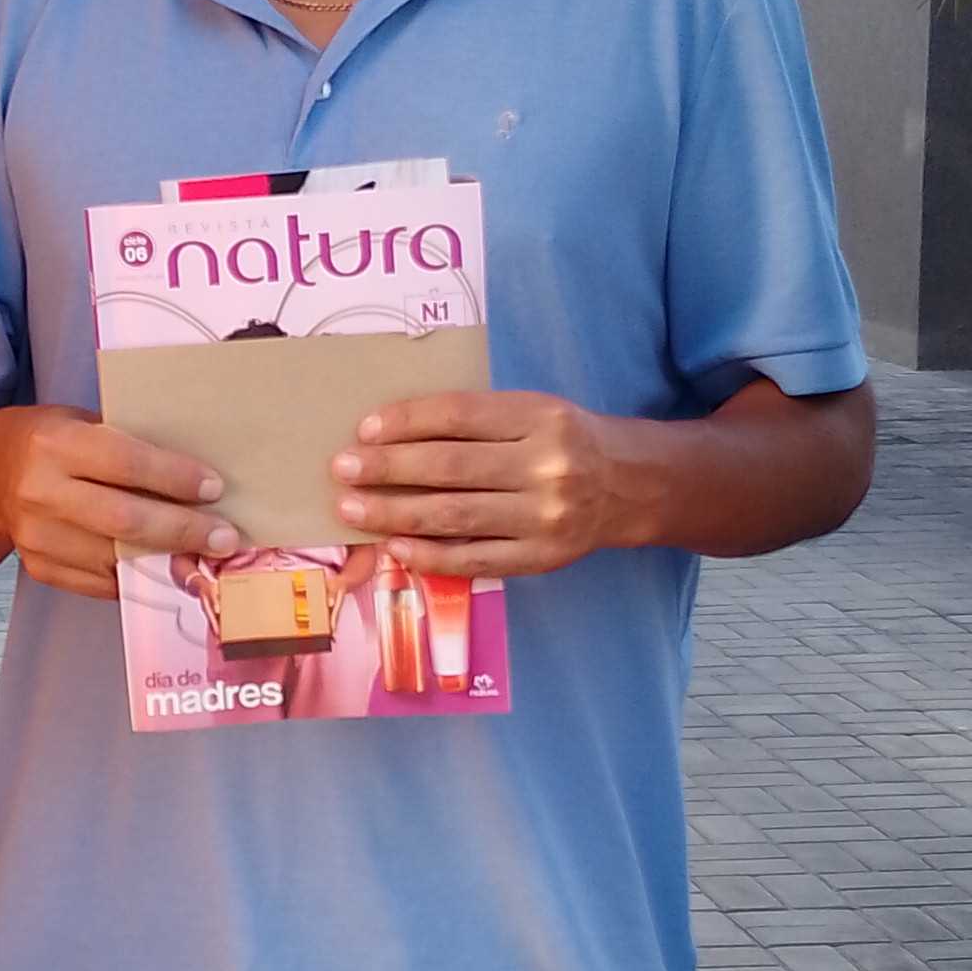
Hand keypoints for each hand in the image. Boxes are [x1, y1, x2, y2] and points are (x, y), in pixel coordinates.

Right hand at [0, 405, 240, 602]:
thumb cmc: (46, 441)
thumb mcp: (79, 423)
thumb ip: (126, 445)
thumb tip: (196, 474)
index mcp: (54, 444)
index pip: (125, 463)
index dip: (174, 478)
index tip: (215, 487)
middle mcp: (40, 493)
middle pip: (125, 520)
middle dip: (183, 530)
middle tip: (226, 536)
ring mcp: (37, 537)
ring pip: (116, 557)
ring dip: (168, 560)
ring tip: (206, 556)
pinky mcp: (40, 568)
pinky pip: (100, 582)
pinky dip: (139, 576)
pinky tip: (167, 568)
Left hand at [331, 390, 624, 577]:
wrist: (628, 486)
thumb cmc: (563, 442)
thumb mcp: (533, 411)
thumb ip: (475, 420)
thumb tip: (390, 434)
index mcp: (541, 418)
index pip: (460, 416)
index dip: (407, 422)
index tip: (365, 430)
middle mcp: (546, 466)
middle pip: (451, 467)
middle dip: (388, 469)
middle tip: (342, 469)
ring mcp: (544, 517)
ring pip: (455, 515)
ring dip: (394, 513)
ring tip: (351, 509)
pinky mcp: (541, 558)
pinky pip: (474, 559)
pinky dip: (429, 555)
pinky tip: (394, 547)